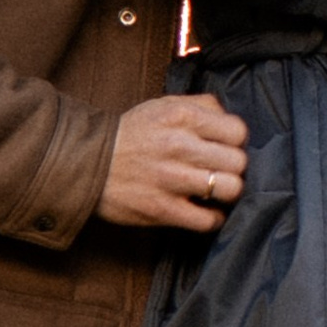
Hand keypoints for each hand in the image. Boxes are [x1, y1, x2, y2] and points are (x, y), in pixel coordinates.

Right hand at [100, 93, 249, 231]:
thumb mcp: (164, 105)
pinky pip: (208, 221)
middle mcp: (179, 146)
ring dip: (226, 192)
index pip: (238, 131)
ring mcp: (171, 180)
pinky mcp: (163, 210)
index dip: (236, 141)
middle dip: (233, 167)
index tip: (225, 147)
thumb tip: (230, 120)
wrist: (87, 163)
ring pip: (230, 190)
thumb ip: (202, 105)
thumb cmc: (132, 133)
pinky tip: (204, 210)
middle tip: (220, 170)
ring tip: (215, 190)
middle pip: (238, 162)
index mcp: (181, 117)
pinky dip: (212, 218)